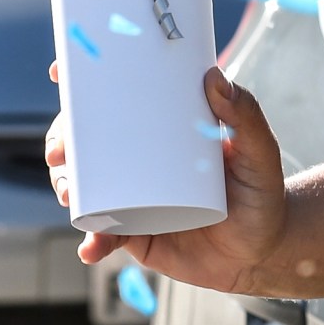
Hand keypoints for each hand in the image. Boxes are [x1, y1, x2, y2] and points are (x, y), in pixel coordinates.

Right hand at [44, 62, 291, 294]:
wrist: (263, 252)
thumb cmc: (262, 193)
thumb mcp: (259, 151)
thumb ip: (245, 115)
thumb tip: (213, 76)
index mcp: (162, 128)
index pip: (117, 97)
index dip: (82, 83)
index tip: (61, 71)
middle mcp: (139, 160)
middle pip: (85, 141)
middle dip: (60, 141)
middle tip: (60, 151)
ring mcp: (132, 197)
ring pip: (83, 185)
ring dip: (65, 186)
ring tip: (70, 194)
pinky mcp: (134, 235)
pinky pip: (103, 235)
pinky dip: (91, 241)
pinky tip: (89, 248)